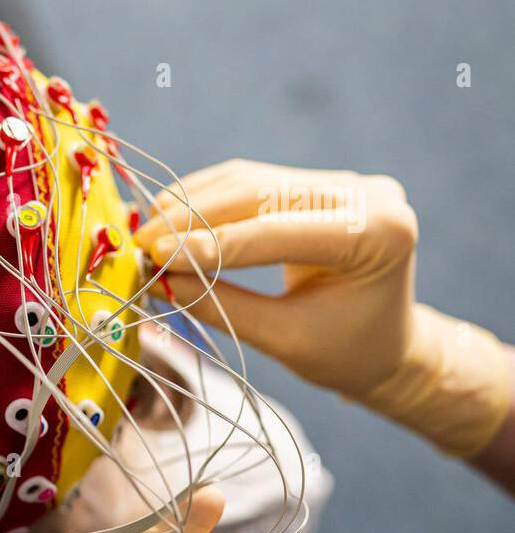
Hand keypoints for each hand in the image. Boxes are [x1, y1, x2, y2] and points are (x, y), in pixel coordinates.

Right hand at [135, 159, 509, 456]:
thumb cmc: (346, 353)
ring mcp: (344, 183)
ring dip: (194, 201)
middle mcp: (368, 195)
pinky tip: (169, 212)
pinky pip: (254, 181)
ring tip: (148, 229)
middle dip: (196, 217)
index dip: (213, 244)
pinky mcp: (319, 184)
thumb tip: (160, 280)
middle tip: (143, 243)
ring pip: (252, 180)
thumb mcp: (285, 340)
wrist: (389, 345)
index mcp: (380, 234)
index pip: (280, 232)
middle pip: (264, 193)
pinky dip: (208, 197)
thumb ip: (224, 306)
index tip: (156, 257)